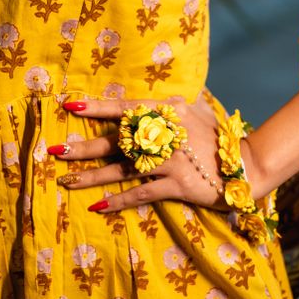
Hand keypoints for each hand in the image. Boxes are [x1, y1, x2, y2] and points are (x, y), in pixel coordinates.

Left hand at [51, 94, 231, 212]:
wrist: (245, 164)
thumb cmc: (216, 135)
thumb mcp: (196, 108)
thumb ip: (173, 102)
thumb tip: (160, 92)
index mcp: (165, 112)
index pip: (124, 108)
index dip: (96, 107)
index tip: (69, 105)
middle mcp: (163, 134)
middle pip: (115, 141)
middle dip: (82, 147)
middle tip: (54, 150)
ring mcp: (169, 160)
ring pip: (121, 169)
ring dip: (91, 176)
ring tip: (66, 180)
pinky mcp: (176, 184)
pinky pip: (140, 193)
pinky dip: (118, 200)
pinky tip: (98, 206)